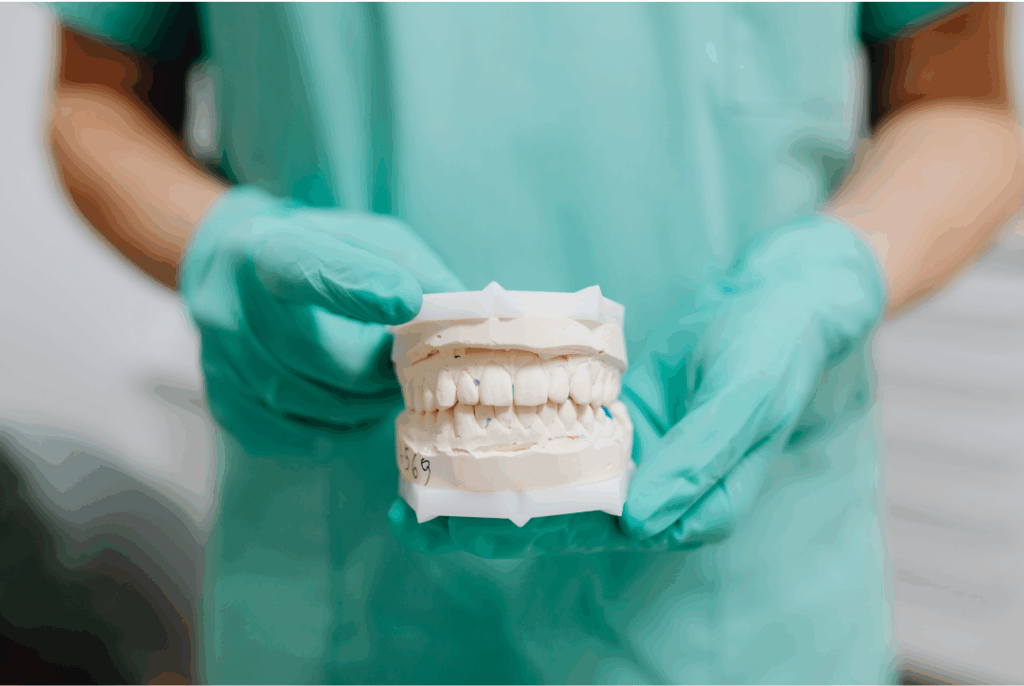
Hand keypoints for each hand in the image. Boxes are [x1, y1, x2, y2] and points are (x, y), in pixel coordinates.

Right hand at [179, 186, 464, 451]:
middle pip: (328, 363)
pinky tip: (346, 400)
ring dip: (368, 403)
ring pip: (320, 408)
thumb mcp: (366, 235)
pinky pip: (300, 437)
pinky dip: (339, 427)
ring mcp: (220, 364)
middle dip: (384, 371)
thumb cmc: (317, 248)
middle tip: (410, 365)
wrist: (229, 267)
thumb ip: (413, 267)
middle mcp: (229, 308)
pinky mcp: (225, 406)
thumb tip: (464, 317)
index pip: (307, 271)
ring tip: (381, 380)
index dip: (358, 289)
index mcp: (266, 250)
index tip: (407, 302)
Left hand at [389, 215, 886, 556]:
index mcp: (695, 503)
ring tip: (412, 483)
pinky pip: (556, 430)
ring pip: (550, 478)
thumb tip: (641, 522)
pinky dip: (511, 432)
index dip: (532, 536)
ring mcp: (633, 453)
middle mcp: (657, 489)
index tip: (464, 528)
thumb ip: (699, 459)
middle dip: (485, 521)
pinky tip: (459, 427)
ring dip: (486, 483)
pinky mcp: (616, 417)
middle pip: (562, 516)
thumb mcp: (747, 396)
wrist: (783, 294)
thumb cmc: (777, 346)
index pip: (604, 534)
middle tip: (407, 520)